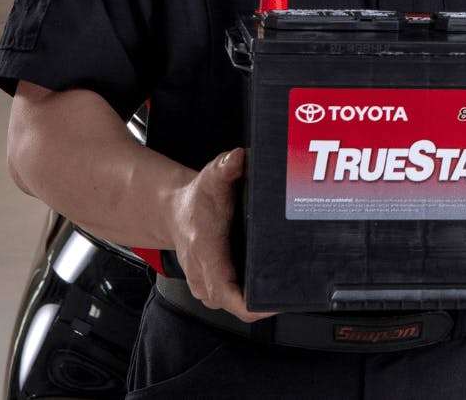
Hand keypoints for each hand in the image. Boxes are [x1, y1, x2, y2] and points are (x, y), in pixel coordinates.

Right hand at [167, 148, 275, 322]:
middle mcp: (204, 275)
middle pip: (238, 306)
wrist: (171, 210)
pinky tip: (268, 287)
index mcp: (207, 254)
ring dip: (257, 301)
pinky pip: (233, 300)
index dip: (255, 305)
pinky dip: (249, 296)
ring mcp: (206, 285)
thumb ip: (225, 167)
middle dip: (265, 303)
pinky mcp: (210, 286)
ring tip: (285, 289)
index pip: (229, 295)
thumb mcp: (211, 178)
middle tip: (295, 291)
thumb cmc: (194, 199)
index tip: (277, 301)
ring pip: (235, 306)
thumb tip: (238, 158)